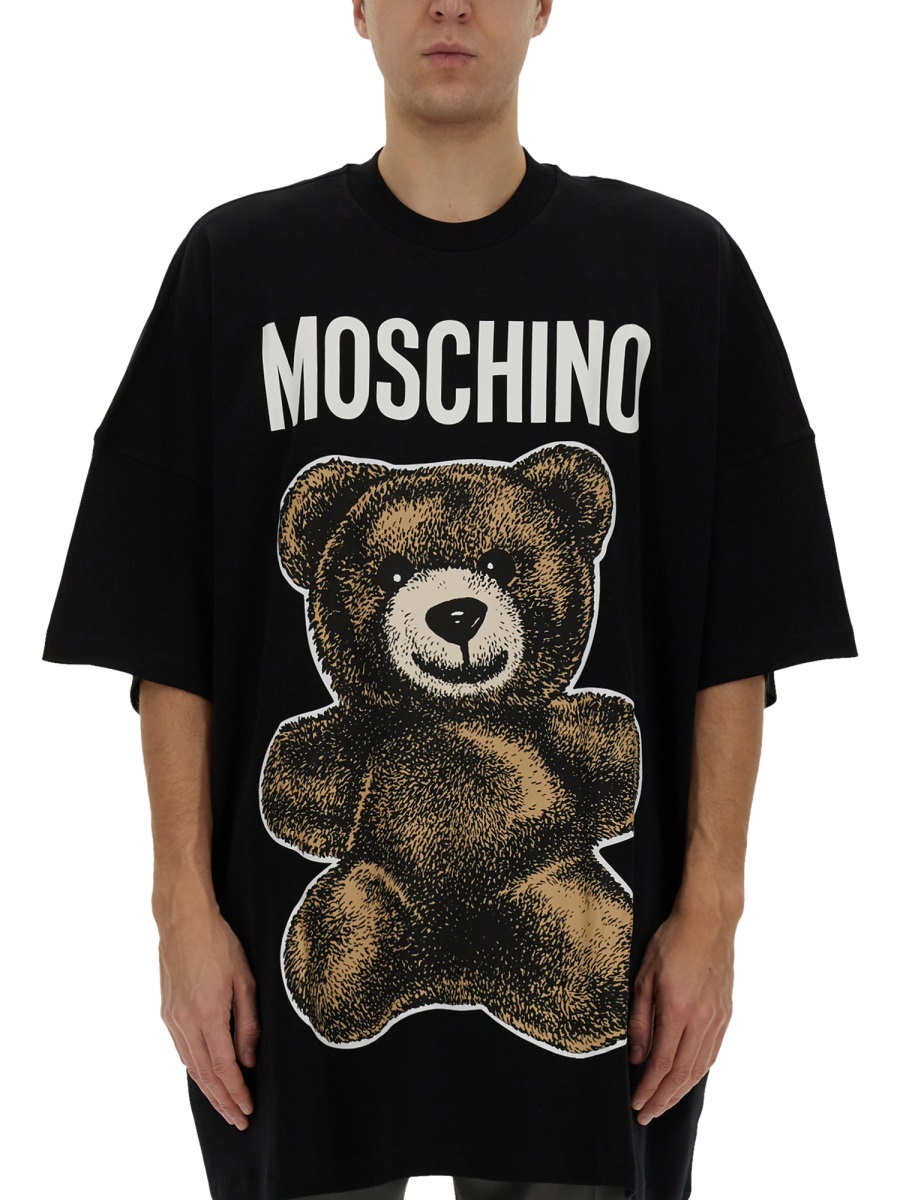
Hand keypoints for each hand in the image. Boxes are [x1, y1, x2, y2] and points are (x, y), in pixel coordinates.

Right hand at [157, 908, 259, 1129]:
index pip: (224, 1066)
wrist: (183, 921)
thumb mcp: (245, 980)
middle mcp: (186, 1022)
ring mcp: (172, 1019)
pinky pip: (182, 1051)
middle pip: (205, 1074)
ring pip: (191, 1066)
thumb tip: (249, 1060)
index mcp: (209, 1013)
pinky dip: (195, 1070)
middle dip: (223, 1101)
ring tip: (224, 1108)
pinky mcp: (166, 1013)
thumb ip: (248, 1023)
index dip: (237, 1092)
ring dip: (208, 1091)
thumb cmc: (219, 944)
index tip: (248, 1109)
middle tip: (238, 1121)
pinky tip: (206, 1078)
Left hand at [627, 900, 735, 1123]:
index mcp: (679, 1010)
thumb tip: (636, 1057)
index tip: (637, 1104)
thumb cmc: (671, 943)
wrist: (709, 922)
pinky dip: (697, 1072)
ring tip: (663, 1104)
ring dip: (680, 1091)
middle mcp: (703, 1020)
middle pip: (683, 1073)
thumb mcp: (644, 977)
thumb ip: (640, 1020)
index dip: (649, 1088)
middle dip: (663, 1099)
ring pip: (700, 1067)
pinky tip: (686, 1079)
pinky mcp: (726, 1013)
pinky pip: (712, 1053)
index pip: (663, 1063)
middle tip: (646, 1115)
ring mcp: (718, 1018)